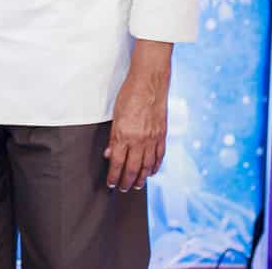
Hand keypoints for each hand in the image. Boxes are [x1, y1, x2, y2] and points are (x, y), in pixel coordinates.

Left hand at [104, 40, 171, 191]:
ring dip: (141, 178)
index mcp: (124, 135)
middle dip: (126, 181)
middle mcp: (139, 140)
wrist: (149, 82)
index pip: (117, 163)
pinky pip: (159, 157)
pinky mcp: (162, 135)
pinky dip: (155, 167)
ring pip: (147, 166)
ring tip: (136, 185)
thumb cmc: (129, 95)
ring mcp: (152, 139)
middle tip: (123, 189)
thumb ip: (113, 137)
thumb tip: (110, 154)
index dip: (114, 176)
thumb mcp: (115, 115)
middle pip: (132, 168)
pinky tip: (151, 172)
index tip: (111, 184)